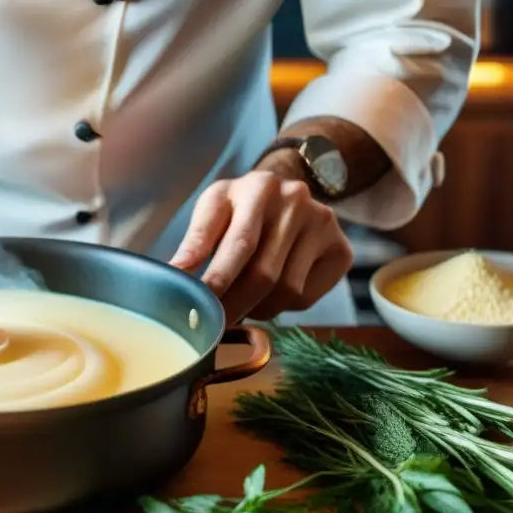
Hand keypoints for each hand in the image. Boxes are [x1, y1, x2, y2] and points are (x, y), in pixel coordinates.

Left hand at [170, 160, 353, 322]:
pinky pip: (306, 297)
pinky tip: (268, 295)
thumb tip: (171, 275)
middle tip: (211, 325)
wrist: (286, 192)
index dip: (218, 279)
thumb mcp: (213, 210)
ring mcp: (324, 224)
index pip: (239, 243)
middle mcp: (296, 200)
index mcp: (258, 187)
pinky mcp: (341, 250)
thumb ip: (194, 241)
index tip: (197, 306)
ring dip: (256, 308)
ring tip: (239, 303)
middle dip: (233, 305)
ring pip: (286, 290)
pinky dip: (280, 306)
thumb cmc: (239, 206)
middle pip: (264, 273)